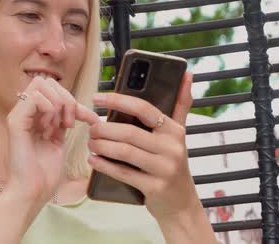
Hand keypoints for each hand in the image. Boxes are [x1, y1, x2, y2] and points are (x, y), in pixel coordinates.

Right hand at [4, 76, 98, 203]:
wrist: (32, 193)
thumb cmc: (44, 174)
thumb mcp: (58, 142)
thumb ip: (62, 122)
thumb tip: (76, 108)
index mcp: (34, 117)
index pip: (53, 89)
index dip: (72, 99)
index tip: (87, 119)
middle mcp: (24, 113)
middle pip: (46, 82)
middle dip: (66, 98)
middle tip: (69, 123)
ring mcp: (18, 115)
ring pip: (40, 84)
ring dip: (58, 103)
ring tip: (60, 126)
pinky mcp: (15, 121)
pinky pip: (35, 97)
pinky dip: (49, 109)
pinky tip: (50, 128)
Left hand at [87, 72, 199, 220]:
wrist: (181, 204)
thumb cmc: (172, 163)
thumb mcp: (179, 134)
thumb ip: (180, 105)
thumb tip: (187, 74)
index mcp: (174, 130)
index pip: (143, 108)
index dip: (117, 100)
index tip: (96, 98)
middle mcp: (171, 147)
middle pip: (129, 132)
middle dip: (104, 129)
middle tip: (91, 128)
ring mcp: (164, 168)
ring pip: (124, 151)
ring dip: (102, 146)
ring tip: (91, 143)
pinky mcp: (154, 187)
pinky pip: (123, 172)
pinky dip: (104, 165)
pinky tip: (93, 160)